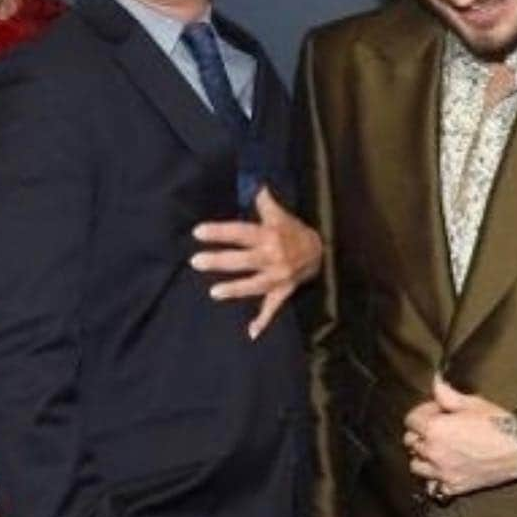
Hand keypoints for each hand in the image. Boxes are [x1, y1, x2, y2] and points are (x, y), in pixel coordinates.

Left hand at [191, 187, 321, 339]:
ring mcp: (278, 277)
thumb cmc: (294, 231)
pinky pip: (273, 308)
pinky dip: (263, 321)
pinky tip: (251, 333)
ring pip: (254, 285)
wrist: (321, 251)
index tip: (198, 233)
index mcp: (270, 236)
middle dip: (219, 261)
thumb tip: (255, 184)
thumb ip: (265, 202)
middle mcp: (273, 257)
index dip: (220, 232)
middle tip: (196, 262)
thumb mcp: (281, 214)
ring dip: (235, 290)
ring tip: (214, 293)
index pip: (240, 233)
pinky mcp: (283, 291)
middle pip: (243, 260)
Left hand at [404, 376, 516, 497]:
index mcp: (434, 429)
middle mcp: (433, 452)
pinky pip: (432, 487)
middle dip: (421, 432)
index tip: (437, 411)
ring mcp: (442, 472)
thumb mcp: (472, 403)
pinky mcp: (453, 486)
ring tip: (437, 449)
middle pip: (411, 441)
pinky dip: (433, 480)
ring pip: (416, 465)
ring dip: (423, 456)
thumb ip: (447, 395)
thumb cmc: (497, 423)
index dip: (423, 412)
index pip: (411, 420)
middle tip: (438, 428)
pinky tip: (443, 470)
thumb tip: (434, 382)